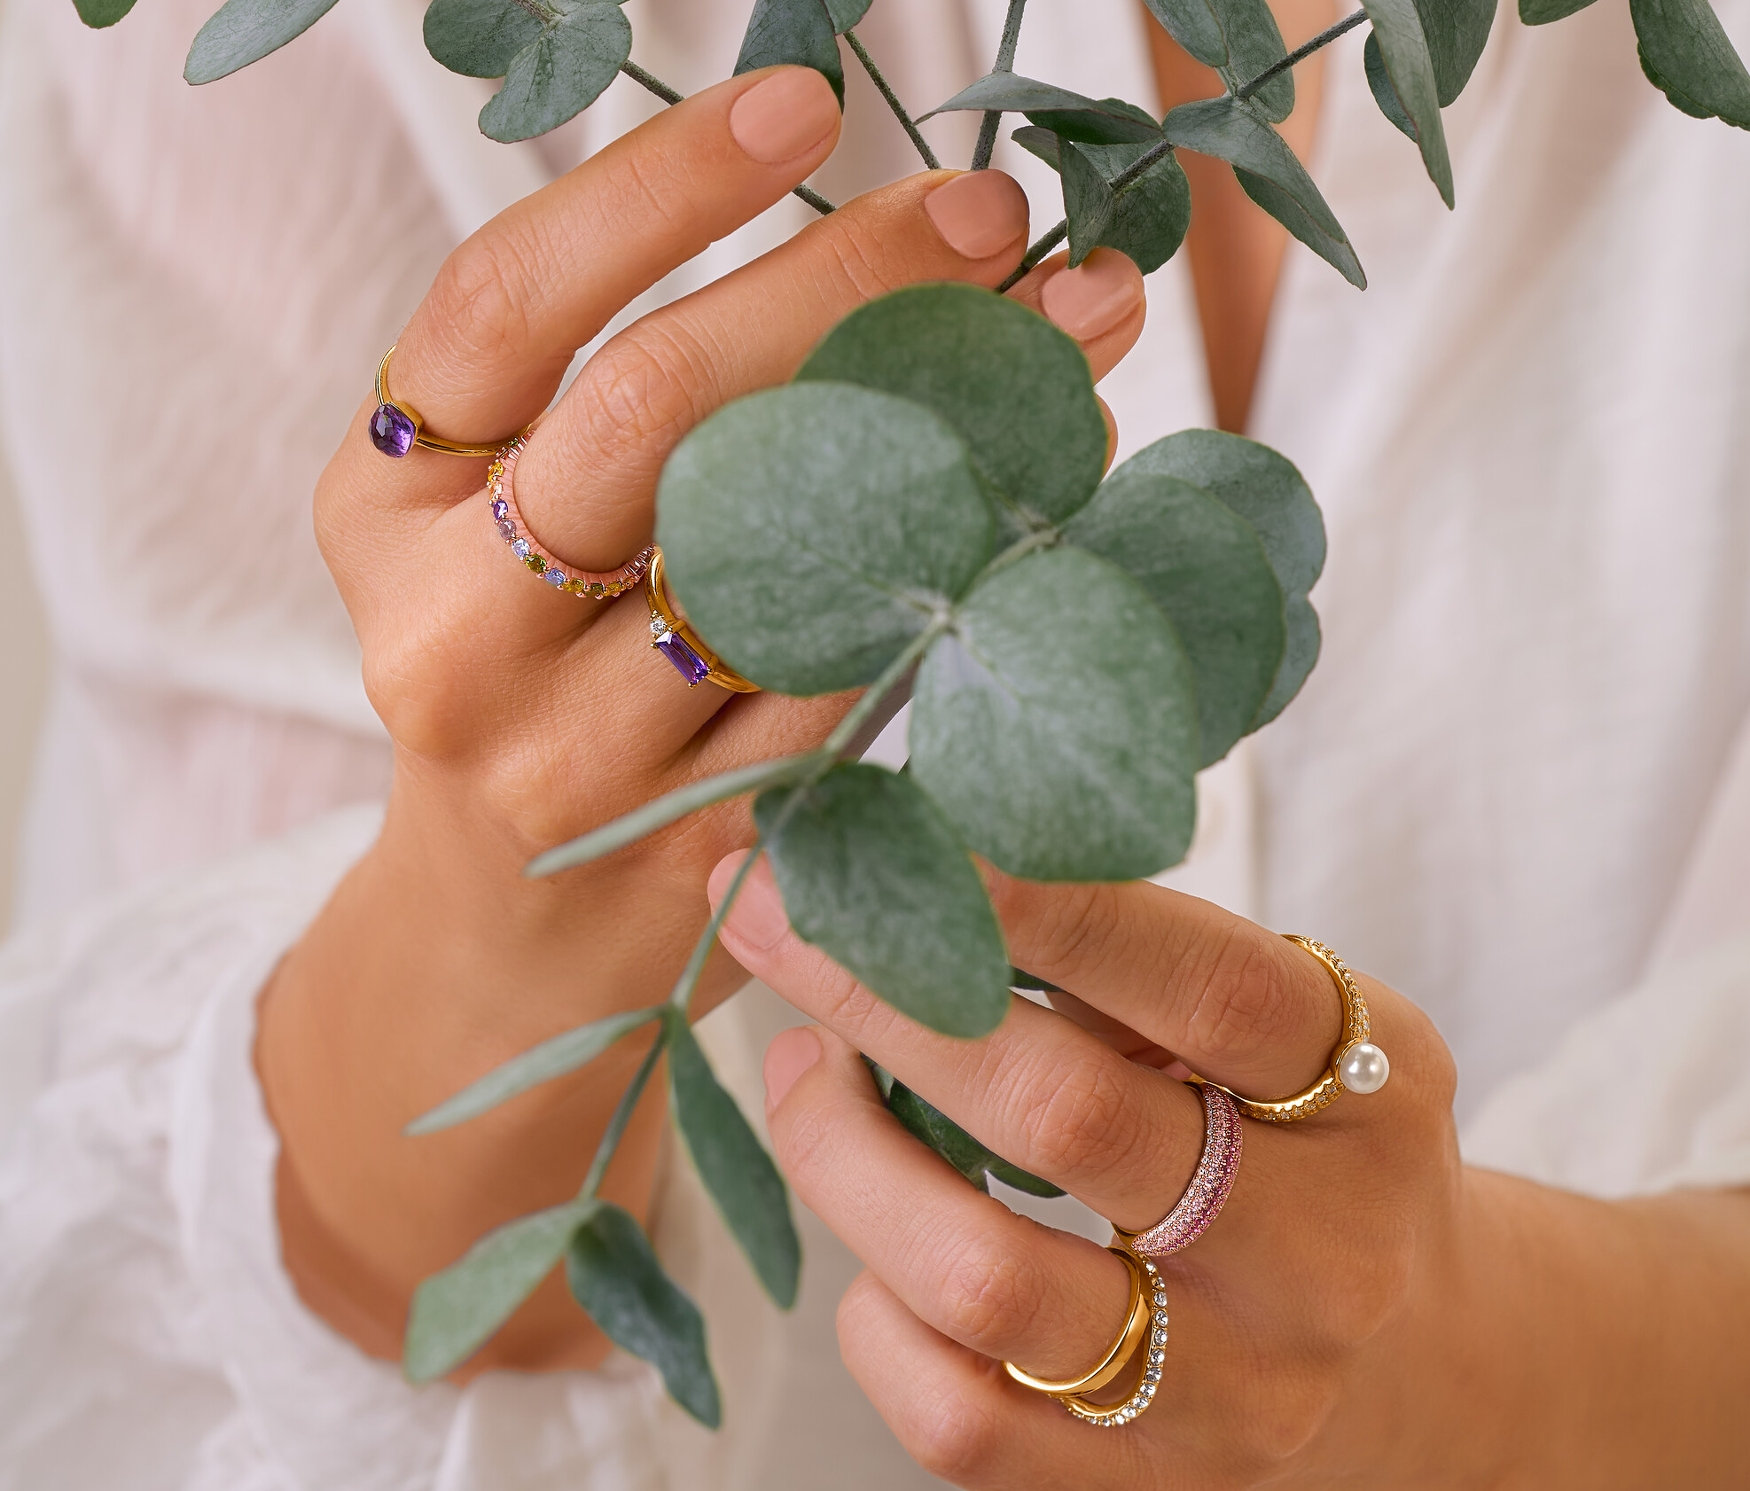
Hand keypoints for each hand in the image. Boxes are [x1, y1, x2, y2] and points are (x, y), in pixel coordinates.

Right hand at [260, 66, 1150, 1372]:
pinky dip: (972, 570)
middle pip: (655, 410)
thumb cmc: (530, 678)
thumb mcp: (505, 524)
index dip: (656, 190)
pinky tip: (1059, 492)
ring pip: (786, 553)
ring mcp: (569, 756)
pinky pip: (855, 683)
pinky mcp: (694, 845)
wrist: (507, 933)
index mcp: (387, 503)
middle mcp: (452, 629)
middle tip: (997, 211)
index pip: (506, 306)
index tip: (806, 102)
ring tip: (1083, 325)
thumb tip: (877, 233)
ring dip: (961, 420)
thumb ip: (612, 392)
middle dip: (848, 286)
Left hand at [716, 856, 1749, 1487]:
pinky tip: (873, 1250)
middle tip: (774, 917)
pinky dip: (877, 1318)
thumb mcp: (1297, 1033)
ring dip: (843, 1155)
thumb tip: (932, 879)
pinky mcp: (1149, 1482)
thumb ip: (1153, 969)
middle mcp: (1316, 1250)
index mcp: (1364, 1091)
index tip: (901, 840)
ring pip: (982, 1280)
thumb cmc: (1317, 1146)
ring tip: (803, 1071)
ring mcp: (1232, 1386)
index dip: (1044, 904)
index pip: (1204, 984)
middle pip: (1063, 1118)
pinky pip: (957, 1417)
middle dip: (883, 999)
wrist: (1431, 1363)